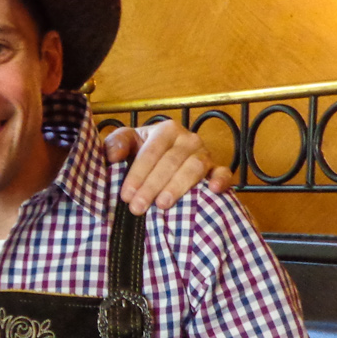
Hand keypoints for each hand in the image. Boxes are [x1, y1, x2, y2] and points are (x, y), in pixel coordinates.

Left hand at [105, 120, 233, 215]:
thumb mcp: (127, 143)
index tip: (126, 195)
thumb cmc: (142, 151)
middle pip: (171, 162)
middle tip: (137, 207)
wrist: (162, 160)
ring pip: (194, 168)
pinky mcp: (216, 169)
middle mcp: (188, 139)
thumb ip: (117, 143)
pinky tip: (212, 190)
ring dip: (177, 187)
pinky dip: (220, 180)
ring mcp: (204, 154)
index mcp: (166, 130)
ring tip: (161, 205)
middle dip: (152, 185)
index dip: (137, 174)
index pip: (151, 152)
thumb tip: (113, 155)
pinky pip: (223, 172)